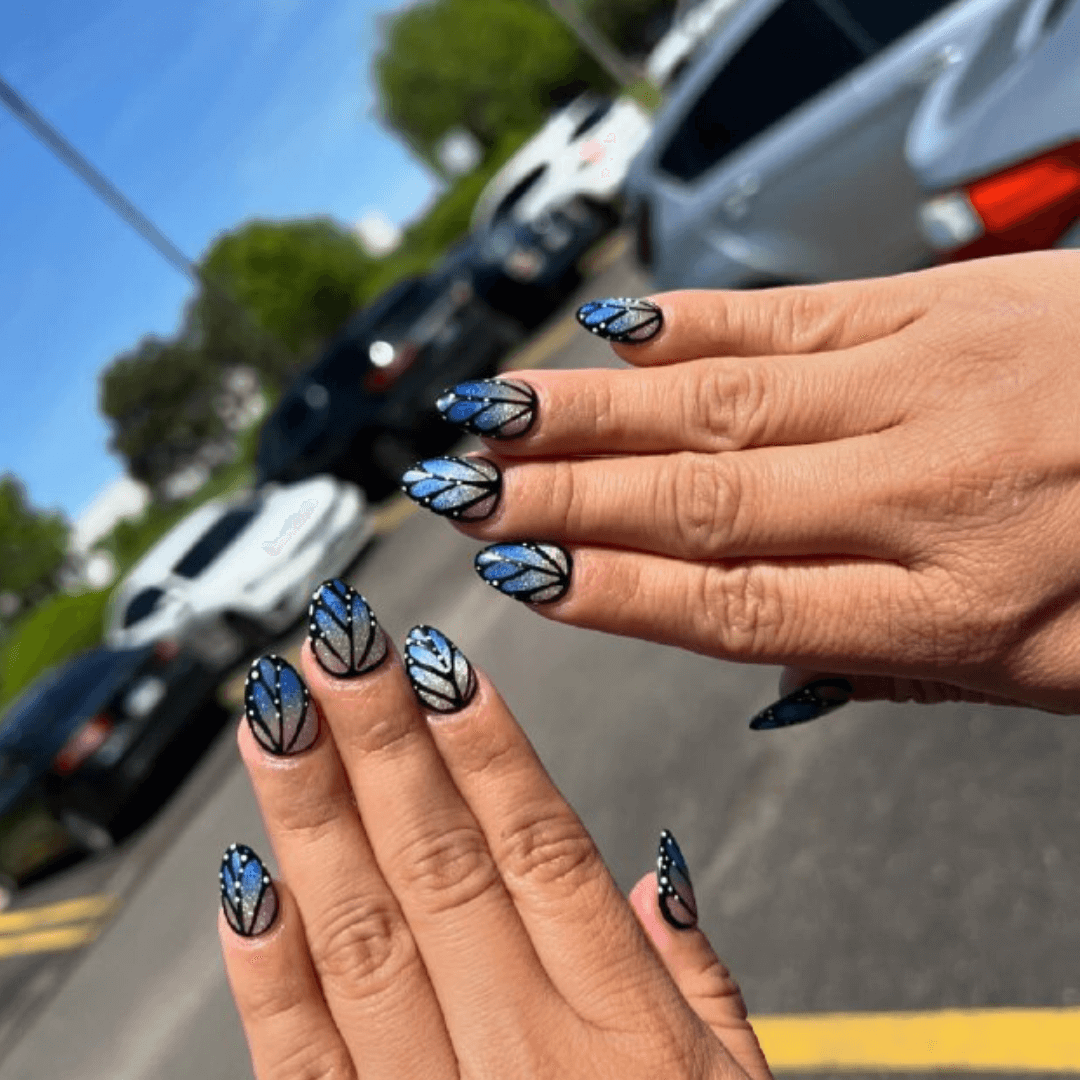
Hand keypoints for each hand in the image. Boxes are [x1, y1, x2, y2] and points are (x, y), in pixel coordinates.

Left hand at [219, 581, 771, 1078]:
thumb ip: (700, 984)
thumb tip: (656, 864)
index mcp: (625, 1036)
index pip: (542, 852)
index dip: (488, 748)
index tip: (438, 662)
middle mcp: (526, 1062)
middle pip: (442, 868)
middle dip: (381, 744)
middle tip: (337, 645)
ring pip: (362, 942)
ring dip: (311, 820)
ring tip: (277, 717)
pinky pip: (305, 1069)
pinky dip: (266, 974)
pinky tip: (242, 880)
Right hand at [415, 251, 1079, 718]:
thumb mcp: (1050, 681)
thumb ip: (898, 667)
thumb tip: (768, 664)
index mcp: (954, 612)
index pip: (735, 606)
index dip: (612, 590)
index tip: (519, 579)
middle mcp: (926, 493)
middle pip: (698, 497)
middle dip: (559, 497)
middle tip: (457, 492)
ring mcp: (930, 382)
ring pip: (719, 399)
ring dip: (588, 409)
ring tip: (492, 416)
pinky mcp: (944, 303)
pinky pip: (788, 314)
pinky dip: (689, 322)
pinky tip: (615, 329)